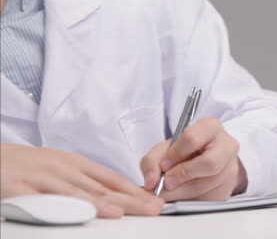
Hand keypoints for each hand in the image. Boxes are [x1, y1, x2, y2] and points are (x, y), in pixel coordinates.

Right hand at [0, 144, 163, 217]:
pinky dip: (63, 206)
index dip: (136, 191)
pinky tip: (78, 212)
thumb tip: (116, 195)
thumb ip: (87, 182)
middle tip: (153, 208)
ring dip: (101, 203)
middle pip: (102, 187)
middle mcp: (65, 169)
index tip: (155, 201)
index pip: (112, 180)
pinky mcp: (20, 188)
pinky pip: (44, 199)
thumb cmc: (32, 166)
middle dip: (130, 199)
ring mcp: (43, 178)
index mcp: (77, 164)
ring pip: (77, 192)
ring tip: (121, 212)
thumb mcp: (64, 169)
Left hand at [140, 118, 246, 200]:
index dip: (175, 155)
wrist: (198, 165)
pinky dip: (191, 197)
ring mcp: (232, 166)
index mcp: (210, 127)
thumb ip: (152, 162)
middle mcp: (227, 144)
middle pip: (209, 163)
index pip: (193, 138)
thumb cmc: (182, 153)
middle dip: (183, 174)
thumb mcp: (164, 151)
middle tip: (167, 182)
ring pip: (209, 182)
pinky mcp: (230, 186)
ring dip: (184, 190)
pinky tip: (183, 193)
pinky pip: (211, 195)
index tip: (164, 165)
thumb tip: (152, 181)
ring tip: (170, 190)